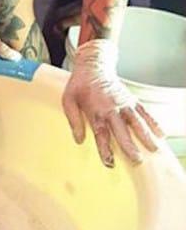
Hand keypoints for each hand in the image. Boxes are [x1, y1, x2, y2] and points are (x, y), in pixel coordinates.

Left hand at [63, 39, 163, 166]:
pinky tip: (161, 134)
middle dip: (129, 145)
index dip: (105, 148)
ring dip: (146, 135)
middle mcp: (112, 108)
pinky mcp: (131, 99)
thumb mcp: (68, 100)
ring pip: (137, 121)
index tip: (109, 162)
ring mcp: (124, 103)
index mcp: (95, 110)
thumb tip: (78, 140)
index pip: (101, 133)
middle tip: (137, 160)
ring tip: (154, 149)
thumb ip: (73, 120)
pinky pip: (144, 112)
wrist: (93, 66)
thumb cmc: (79, 85)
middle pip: (122, 130)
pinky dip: (153, 122)